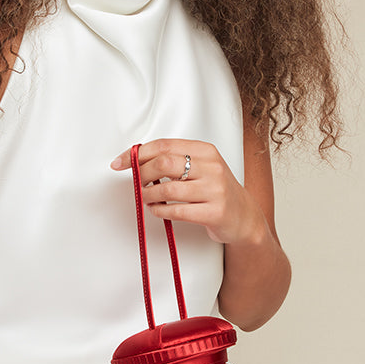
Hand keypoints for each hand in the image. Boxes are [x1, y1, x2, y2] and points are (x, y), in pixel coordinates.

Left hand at [111, 139, 266, 246]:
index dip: (137, 153)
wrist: (244, 217)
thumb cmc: (216, 191)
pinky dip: (159, 210)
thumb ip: (175, 161)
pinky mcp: (214, 212)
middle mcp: (212, 168)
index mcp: (206, 151)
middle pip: (163, 163)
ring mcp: (215, 190)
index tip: (120, 162)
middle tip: (136, 182)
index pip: (164, 145)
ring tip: (146, 197)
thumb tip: (136, 161)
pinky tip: (157, 209)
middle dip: (141, 173)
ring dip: (148, 194)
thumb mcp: (202, 168)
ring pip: (167, 189)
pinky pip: (176, 211)